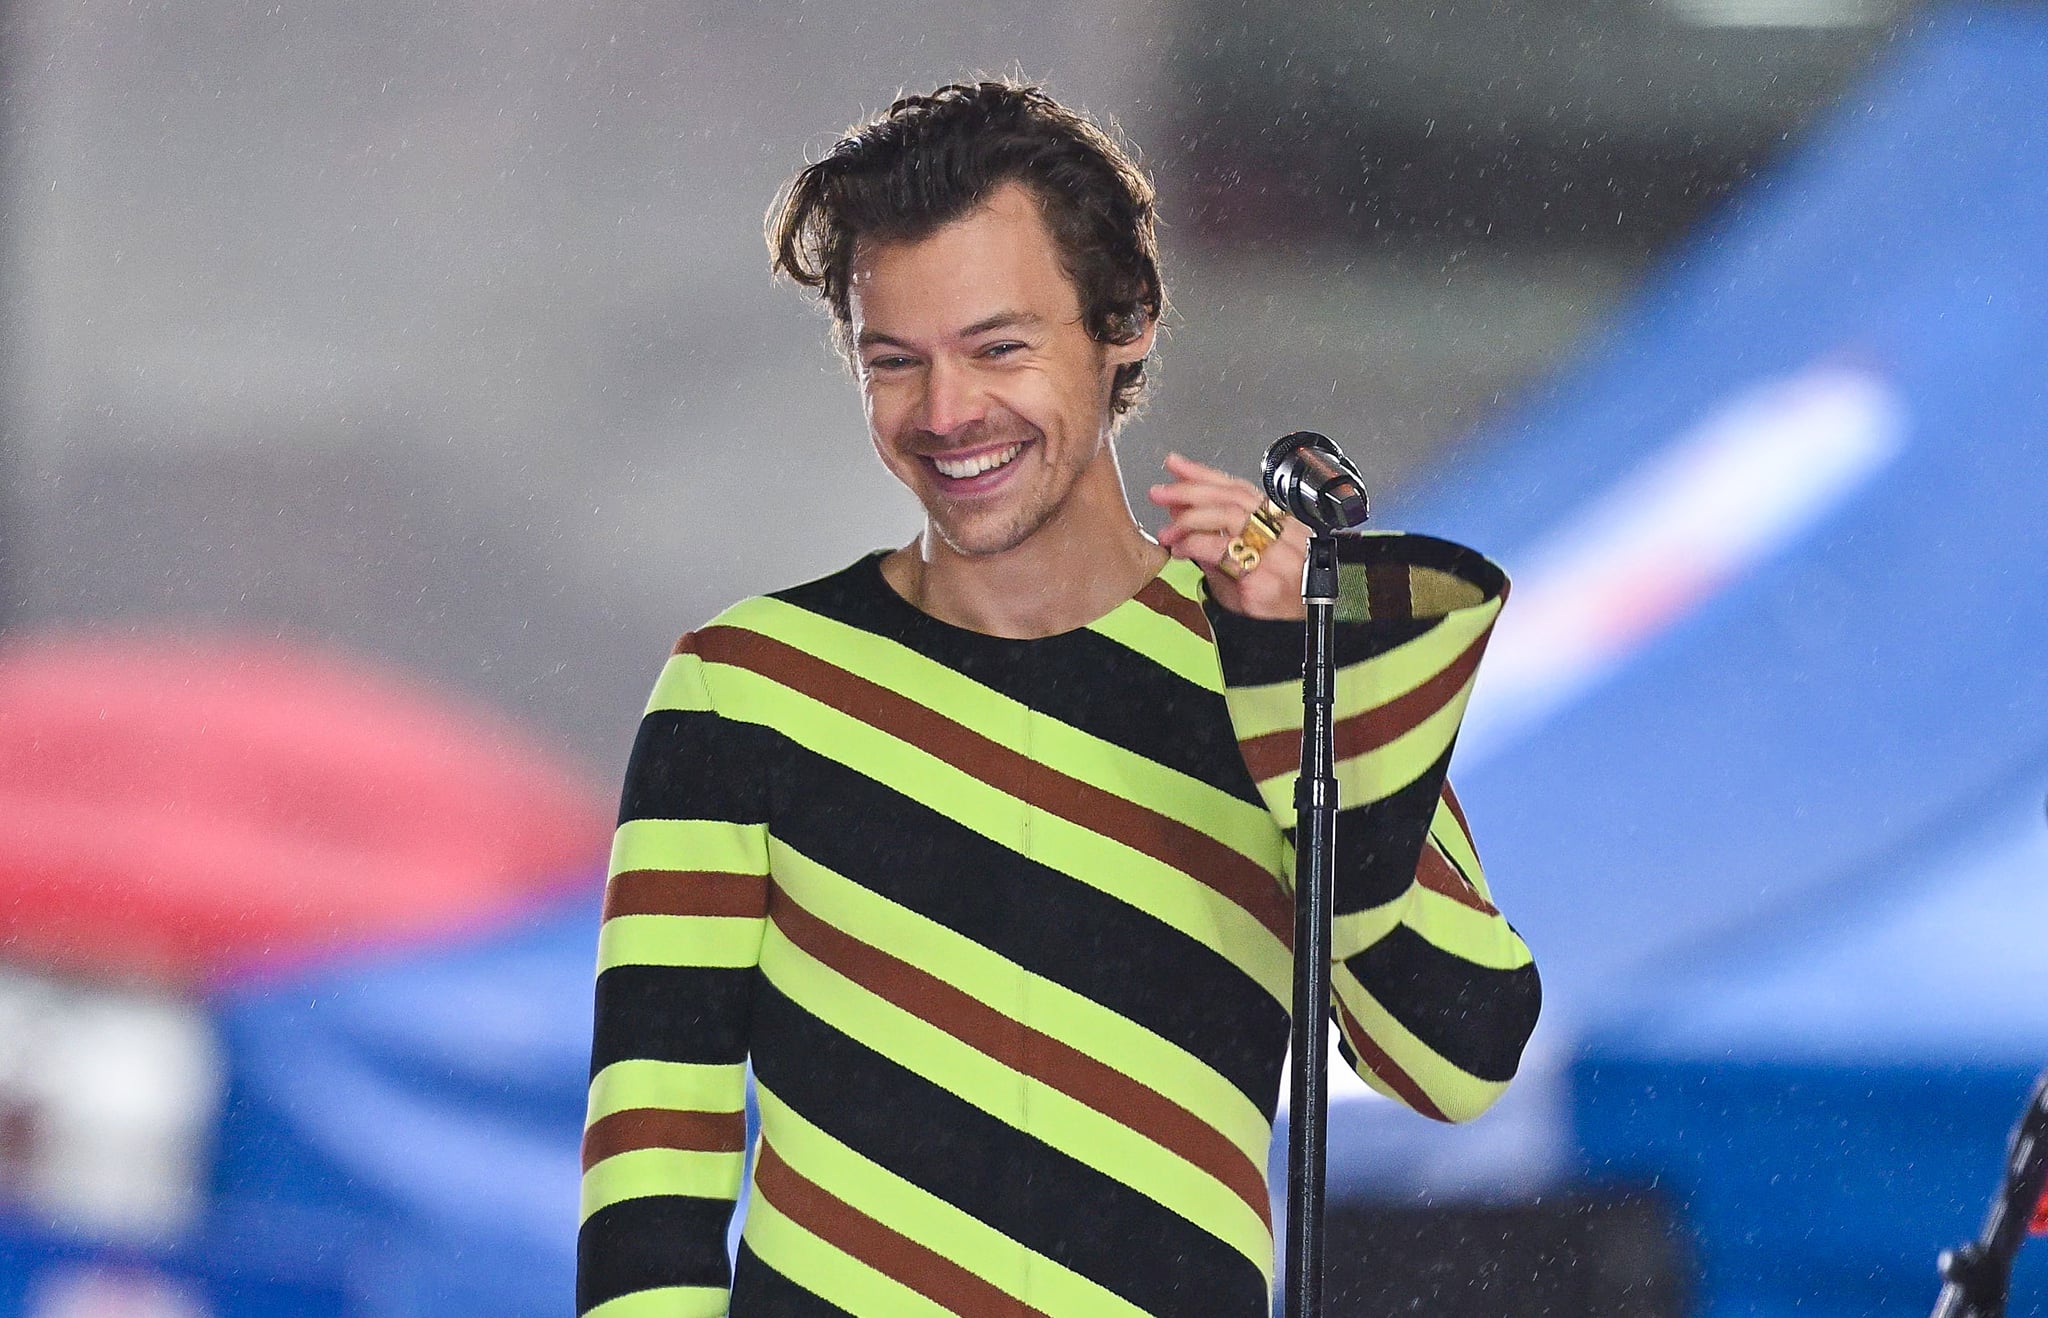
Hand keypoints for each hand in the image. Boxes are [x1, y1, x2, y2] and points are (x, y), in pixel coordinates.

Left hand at [1147, 452, 1306, 620]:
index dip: (1204, 473)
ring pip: (1229, 516)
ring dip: (1190, 519)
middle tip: (1160, 492)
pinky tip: (1180, 550)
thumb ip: (1210, 534)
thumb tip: (1177, 508)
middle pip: (1232, 497)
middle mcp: (1283, 533)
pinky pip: (1223, 551)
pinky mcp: (1264, 576)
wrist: (1288, 634)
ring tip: (1167, 530)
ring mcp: (1277, 554)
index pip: (1239, 487)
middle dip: (1190, 490)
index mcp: (1278, 523)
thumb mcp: (1237, 560)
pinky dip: (1195, 545)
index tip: (1176, 465)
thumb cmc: (1270, 600)